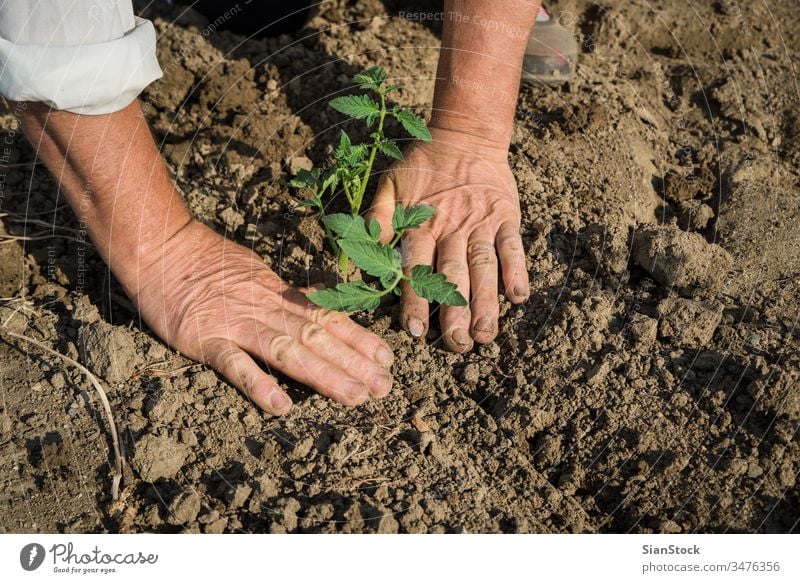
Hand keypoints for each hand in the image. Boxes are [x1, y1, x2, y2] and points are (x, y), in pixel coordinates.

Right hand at [129, 220, 394, 414]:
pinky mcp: (204, 338)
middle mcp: (265, 308)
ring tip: (353, 397)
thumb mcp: (258, 271)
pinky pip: (234, 364)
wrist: (161, 247)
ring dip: (323, 375)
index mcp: (278, 294)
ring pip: (288, 350)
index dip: (359, 338)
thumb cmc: (208, 261)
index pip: (327, 316)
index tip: (387, 358)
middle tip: (384, 387)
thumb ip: (287, 294)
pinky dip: (258, 385)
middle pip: (317, 337)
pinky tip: (281, 406)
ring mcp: (236, 323)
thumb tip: (320, 303)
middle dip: (354, 363)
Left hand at [367, 127, 529, 351]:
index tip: (415, 331)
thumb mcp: (389, 183)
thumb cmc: (423, 164)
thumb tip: (363, 252)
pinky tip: (519, 297)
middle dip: (454, 312)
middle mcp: (451, 227)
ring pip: (483, 266)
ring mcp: (481, 223)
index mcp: (421, 224)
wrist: (465, 134)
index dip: (415, 300)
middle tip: (456, 344)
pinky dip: (517, 270)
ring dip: (486, 303)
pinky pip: (512, 246)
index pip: (416, 268)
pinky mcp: (505, 216)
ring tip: (486, 335)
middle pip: (452, 275)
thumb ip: (377, 218)